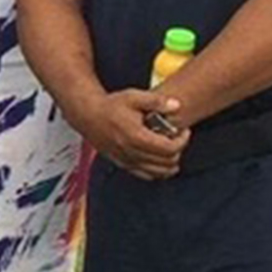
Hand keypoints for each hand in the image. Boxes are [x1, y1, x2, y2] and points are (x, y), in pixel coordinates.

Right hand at [72, 89, 189, 179]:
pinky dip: (157, 172)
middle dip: (178, 151)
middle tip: (178, 139)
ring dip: (170, 164)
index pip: (169, 148)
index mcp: (136, 136)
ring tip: (172, 151)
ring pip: (157, 172)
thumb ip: (156, 101)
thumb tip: (177, 105)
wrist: (87, 115)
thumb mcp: (134, 96)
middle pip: (166, 162)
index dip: (183, 141)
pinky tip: (160, 162)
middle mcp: (131, 151)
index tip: (183, 131)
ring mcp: (126, 159)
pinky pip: (145, 175)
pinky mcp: (122, 163)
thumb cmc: (110, 106)